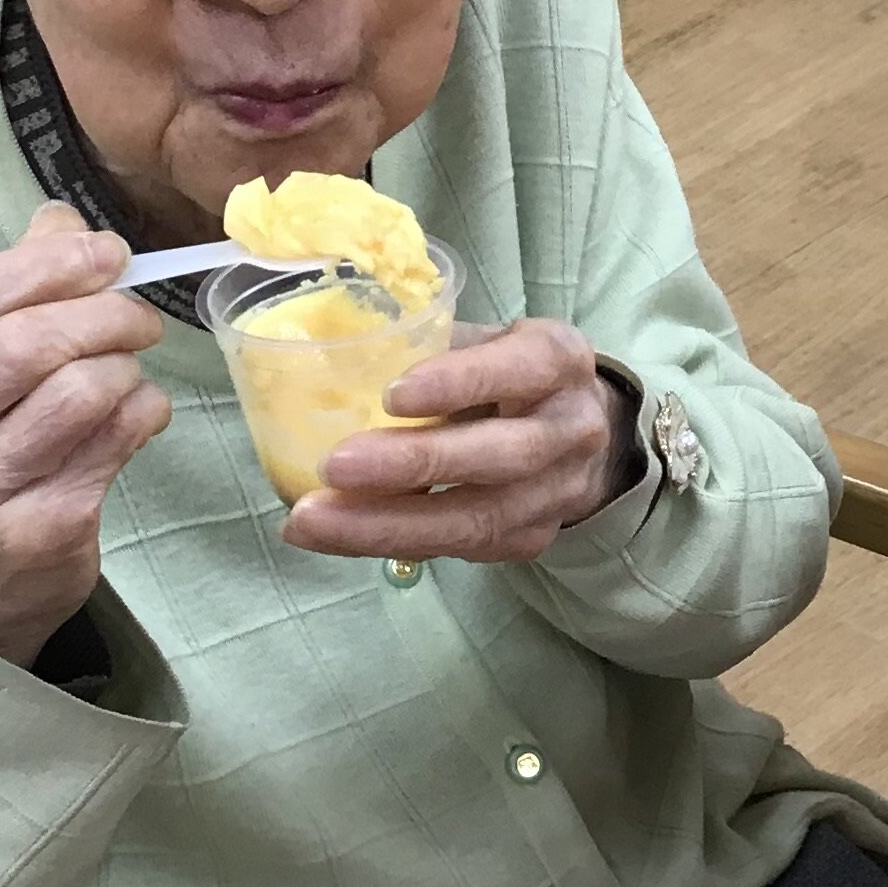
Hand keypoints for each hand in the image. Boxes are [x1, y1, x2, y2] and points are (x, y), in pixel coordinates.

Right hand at [0, 201, 170, 667]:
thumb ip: (5, 289)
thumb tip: (60, 220)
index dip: (45, 267)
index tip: (107, 253)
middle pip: (20, 347)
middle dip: (100, 314)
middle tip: (137, 314)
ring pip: (73, 396)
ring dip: (123, 367)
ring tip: (130, 368)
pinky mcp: (26, 541)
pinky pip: (108, 448)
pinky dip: (141, 413)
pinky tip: (139, 411)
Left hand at [283, 320, 642, 566]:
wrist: (574, 430)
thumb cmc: (504, 371)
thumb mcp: (482, 339)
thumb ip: (428, 343)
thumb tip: (328, 354)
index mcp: (560, 360)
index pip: (522, 366)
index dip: (460, 382)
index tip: (391, 395)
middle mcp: (572, 428)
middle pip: (501, 455)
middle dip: (413, 465)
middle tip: (333, 467)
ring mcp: (557, 493)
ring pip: (478, 519)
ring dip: (388, 524)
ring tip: (313, 518)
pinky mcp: (531, 539)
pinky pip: (458, 548)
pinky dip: (390, 543)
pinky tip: (335, 534)